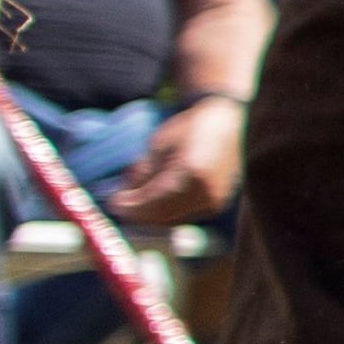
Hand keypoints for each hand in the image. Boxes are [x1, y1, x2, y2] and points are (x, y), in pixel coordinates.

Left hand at [102, 100, 237, 228]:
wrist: (232, 124)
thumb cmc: (193, 128)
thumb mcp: (159, 145)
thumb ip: (143, 174)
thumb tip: (124, 195)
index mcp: (191, 174)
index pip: (153, 202)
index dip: (129, 206)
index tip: (111, 202)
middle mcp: (206, 193)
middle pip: (162, 216)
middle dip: (138, 213)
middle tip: (120, 203)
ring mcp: (215, 201)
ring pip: (173, 219)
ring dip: (151, 213)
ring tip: (137, 197)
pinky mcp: (217, 204)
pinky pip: (185, 215)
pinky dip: (166, 211)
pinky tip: (156, 198)